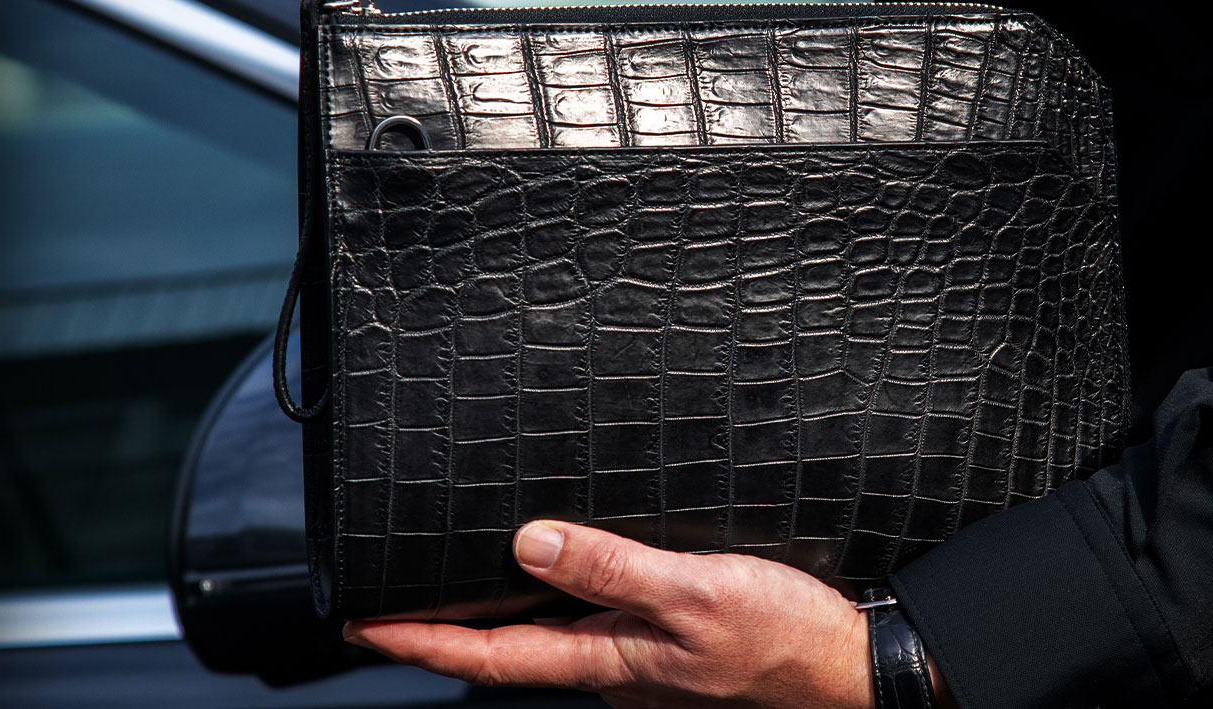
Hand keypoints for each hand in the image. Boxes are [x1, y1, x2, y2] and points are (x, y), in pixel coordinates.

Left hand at [343, 521, 872, 707]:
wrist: (852, 668)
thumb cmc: (784, 639)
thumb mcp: (696, 590)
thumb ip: (611, 569)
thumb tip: (527, 543)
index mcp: (609, 660)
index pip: (490, 654)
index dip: (420, 638)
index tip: (360, 624)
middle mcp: (615, 669)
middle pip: (512, 646)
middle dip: (449, 624)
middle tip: (394, 594)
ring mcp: (642, 664)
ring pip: (555, 633)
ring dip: (504, 609)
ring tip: (464, 572)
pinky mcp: (671, 650)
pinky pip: (597, 623)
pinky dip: (563, 598)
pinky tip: (569, 569)